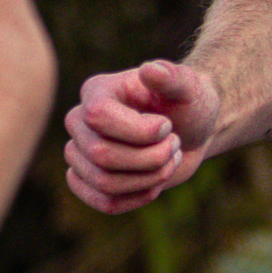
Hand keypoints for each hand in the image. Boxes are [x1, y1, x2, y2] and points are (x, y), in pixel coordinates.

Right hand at [64, 59, 220, 214]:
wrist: (191, 130)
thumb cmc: (188, 103)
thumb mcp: (189, 87)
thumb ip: (172, 77)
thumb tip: (150, 70)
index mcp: (97, 91)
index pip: (98, 116)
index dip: (138, 130)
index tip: (168, 126)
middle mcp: (80, 122)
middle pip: (100, 154)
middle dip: (150, 156)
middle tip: (175, 144)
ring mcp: (82, 154)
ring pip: (104, 183)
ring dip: (149, 178)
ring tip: (169, 160)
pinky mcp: (91, 181)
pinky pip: (104, 202)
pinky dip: (138, 197)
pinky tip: (156, 182)